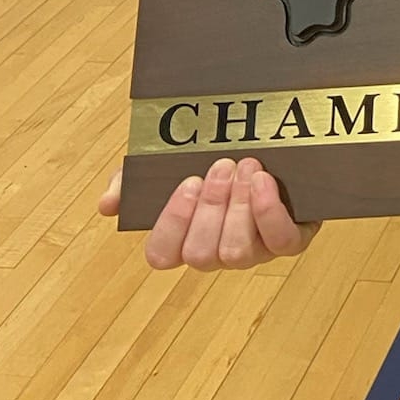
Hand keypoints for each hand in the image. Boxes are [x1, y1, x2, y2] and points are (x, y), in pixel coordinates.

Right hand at [98, 158, 320, 270]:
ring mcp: (254, 250)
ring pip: (236, 252)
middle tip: (222, 166)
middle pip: (200, 254)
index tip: (187, 182)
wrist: (285, 144)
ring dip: (239, 207)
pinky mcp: (291, 240)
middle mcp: (217, 250)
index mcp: (185, 236)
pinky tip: (264, 181)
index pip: (161, 255)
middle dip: (210, 208)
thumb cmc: (221, 156)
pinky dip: (269, 213)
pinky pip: (281, 242)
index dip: (172, 223)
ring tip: (247, 166)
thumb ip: (135, 179)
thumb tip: (108, 204)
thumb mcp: (174, 158)